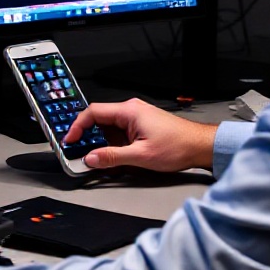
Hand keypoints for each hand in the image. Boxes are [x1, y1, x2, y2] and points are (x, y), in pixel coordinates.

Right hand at [64, 97, 217, 173]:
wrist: (199, 146)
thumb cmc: (177, 146)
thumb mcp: (141, 156)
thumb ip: (113, 157)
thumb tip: (91, 158)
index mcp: (129, 111)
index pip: (93, 112)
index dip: (78, 126)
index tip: (70, 140)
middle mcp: (131, 110)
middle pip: (100, 120)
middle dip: (88, 137)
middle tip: (78, 152)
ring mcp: (136, 118)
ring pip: (109, 128)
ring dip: (101, 143)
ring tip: (96, 159)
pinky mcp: (141, 126)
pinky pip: (120, 133)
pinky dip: (112, 144)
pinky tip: (112, 157)